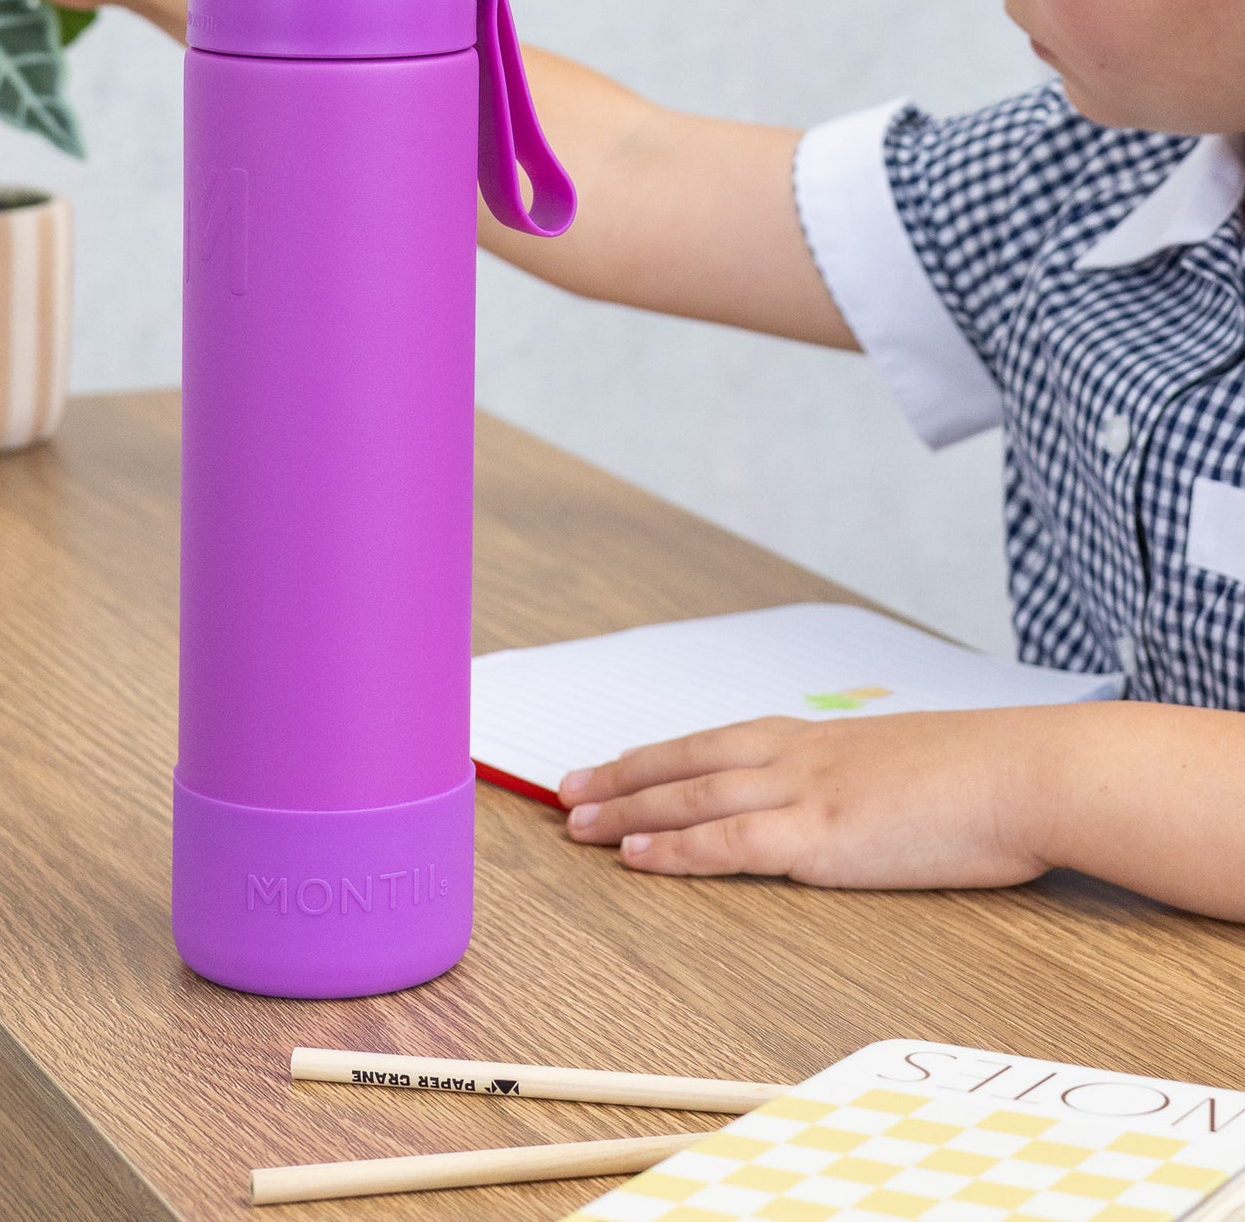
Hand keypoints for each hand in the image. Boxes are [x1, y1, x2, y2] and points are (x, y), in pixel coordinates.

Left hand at [559, 708, 1060, 887]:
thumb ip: (868, 781)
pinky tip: (636, 856)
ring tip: (578, 824)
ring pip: (693, 797)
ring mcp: (806, 792)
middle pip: (688, 761)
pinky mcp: (820, 834)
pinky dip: (676, 849)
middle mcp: (799, 756)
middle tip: (567, 790)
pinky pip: (729, 841)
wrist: (1027, 771)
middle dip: (623, 778)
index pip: (719, 742)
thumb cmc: (985, 775)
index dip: (661, 757)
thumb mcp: (911, 765)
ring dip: (629, 811)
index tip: (618, 764)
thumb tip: (859, 801)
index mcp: (820, 739)